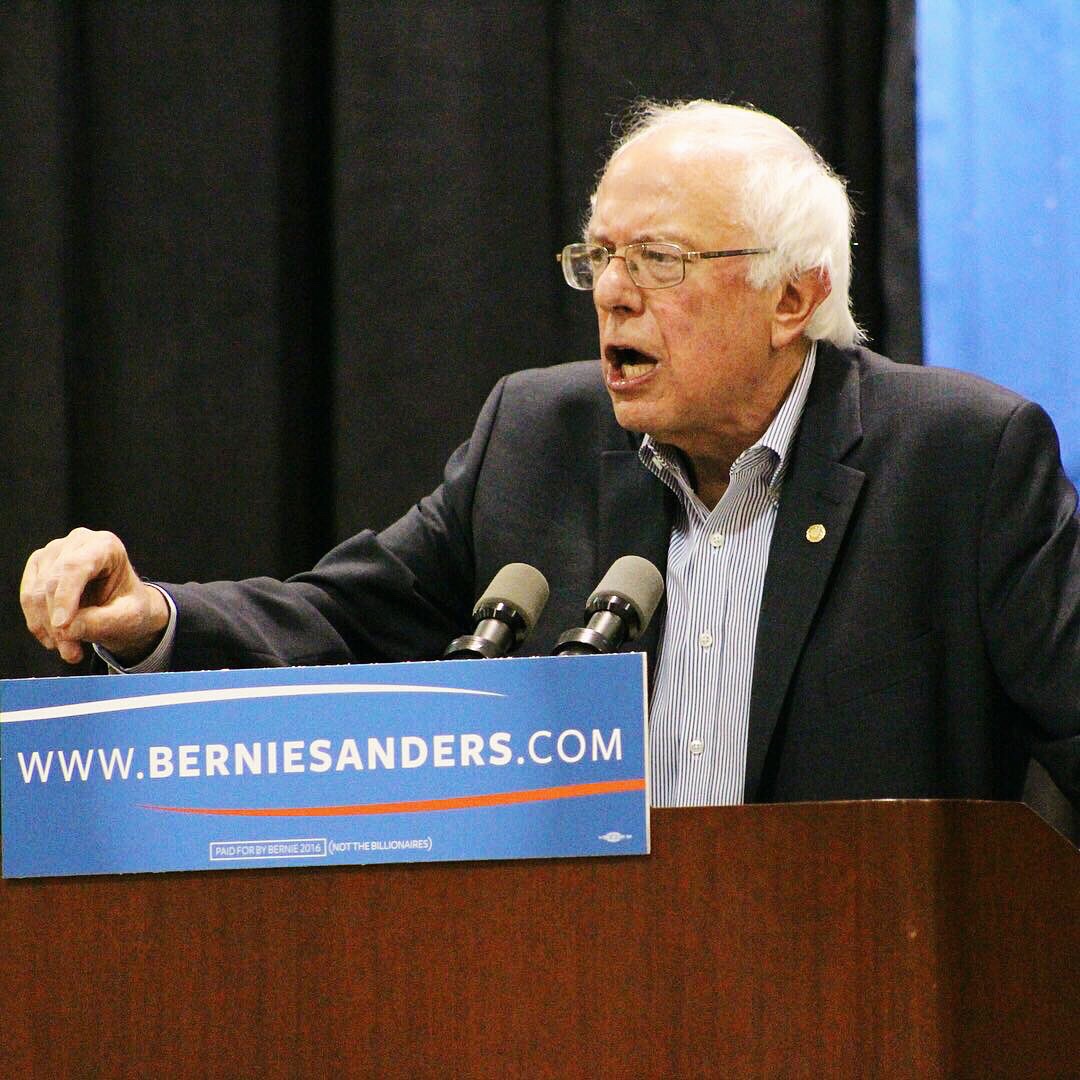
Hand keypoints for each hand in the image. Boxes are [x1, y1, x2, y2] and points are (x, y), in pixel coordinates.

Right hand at [20, 528, 169, 664]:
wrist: (122, 607)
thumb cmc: (129, 606)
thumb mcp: (128, 616)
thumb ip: (103, 621)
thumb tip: (66, 630)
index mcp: (105, 545)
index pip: (76, 566)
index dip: (65, 597)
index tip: (62, 627)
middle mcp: (76, 542)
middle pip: (53, 582)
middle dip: (58, 623)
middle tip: (72, 653)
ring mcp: (53, 553)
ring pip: (35, 593)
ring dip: (48, 628)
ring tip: (70, 651)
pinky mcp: (38, 568)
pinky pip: (27, 598)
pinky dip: (38, 623)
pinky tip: (56, 640)